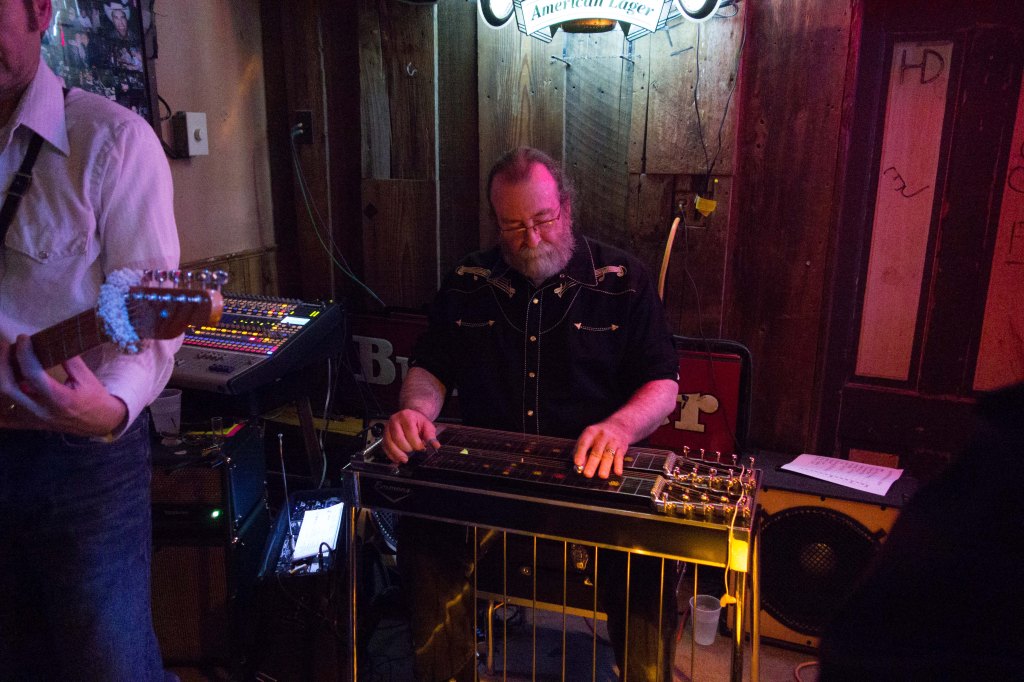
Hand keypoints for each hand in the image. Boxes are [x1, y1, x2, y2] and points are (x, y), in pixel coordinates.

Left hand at [0, 335, 126, 435]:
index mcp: (59, 398)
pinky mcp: (31, 420)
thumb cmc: (95, 399)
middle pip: (9, 387)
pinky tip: (6, 381)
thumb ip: (70, 361)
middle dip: (3, 363)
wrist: (100, 422)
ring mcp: (34, 417)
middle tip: (6, 346)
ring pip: (5, 397)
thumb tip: (55, 341)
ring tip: (7, 357)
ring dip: (3, 374)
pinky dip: (4, 395)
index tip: (23, 338)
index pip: (33, 374)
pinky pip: (9, 410)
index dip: (24, 354)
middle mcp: (42, 410)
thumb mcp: (87, 378)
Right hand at [382, 408, 440, 464]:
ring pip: (389, 443)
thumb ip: (430, 436)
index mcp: (406, 416)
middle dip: (407, 448)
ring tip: (405, 459)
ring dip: (397, 454)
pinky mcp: (384, 435)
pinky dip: (391, 455)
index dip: (416, 443)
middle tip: (413, 451)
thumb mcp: (427, 426)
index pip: (410, 431)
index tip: (421, 448)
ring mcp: (387, 428)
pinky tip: (397, 459)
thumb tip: (435, 445)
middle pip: (398, 438)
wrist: (410, 417)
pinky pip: (385, 447)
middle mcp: (394, 420)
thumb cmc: (418, 421)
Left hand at [572, 420, 631, 478]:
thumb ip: (581, 452)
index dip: (580, 453)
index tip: (577, 463)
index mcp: (590, 433)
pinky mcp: (622, 447)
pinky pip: (620, 457)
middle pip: (596, 451)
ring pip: (609, 455)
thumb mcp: (588, 439)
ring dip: (605, 466)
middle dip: (592, 463)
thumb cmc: (598, 436)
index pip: (584, 443)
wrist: (619, 426)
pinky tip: (617, 472)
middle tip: (588, 474)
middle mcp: (602, 436)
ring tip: (602, 476)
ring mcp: (612, 441)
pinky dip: (618, 465)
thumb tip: (578, 467)